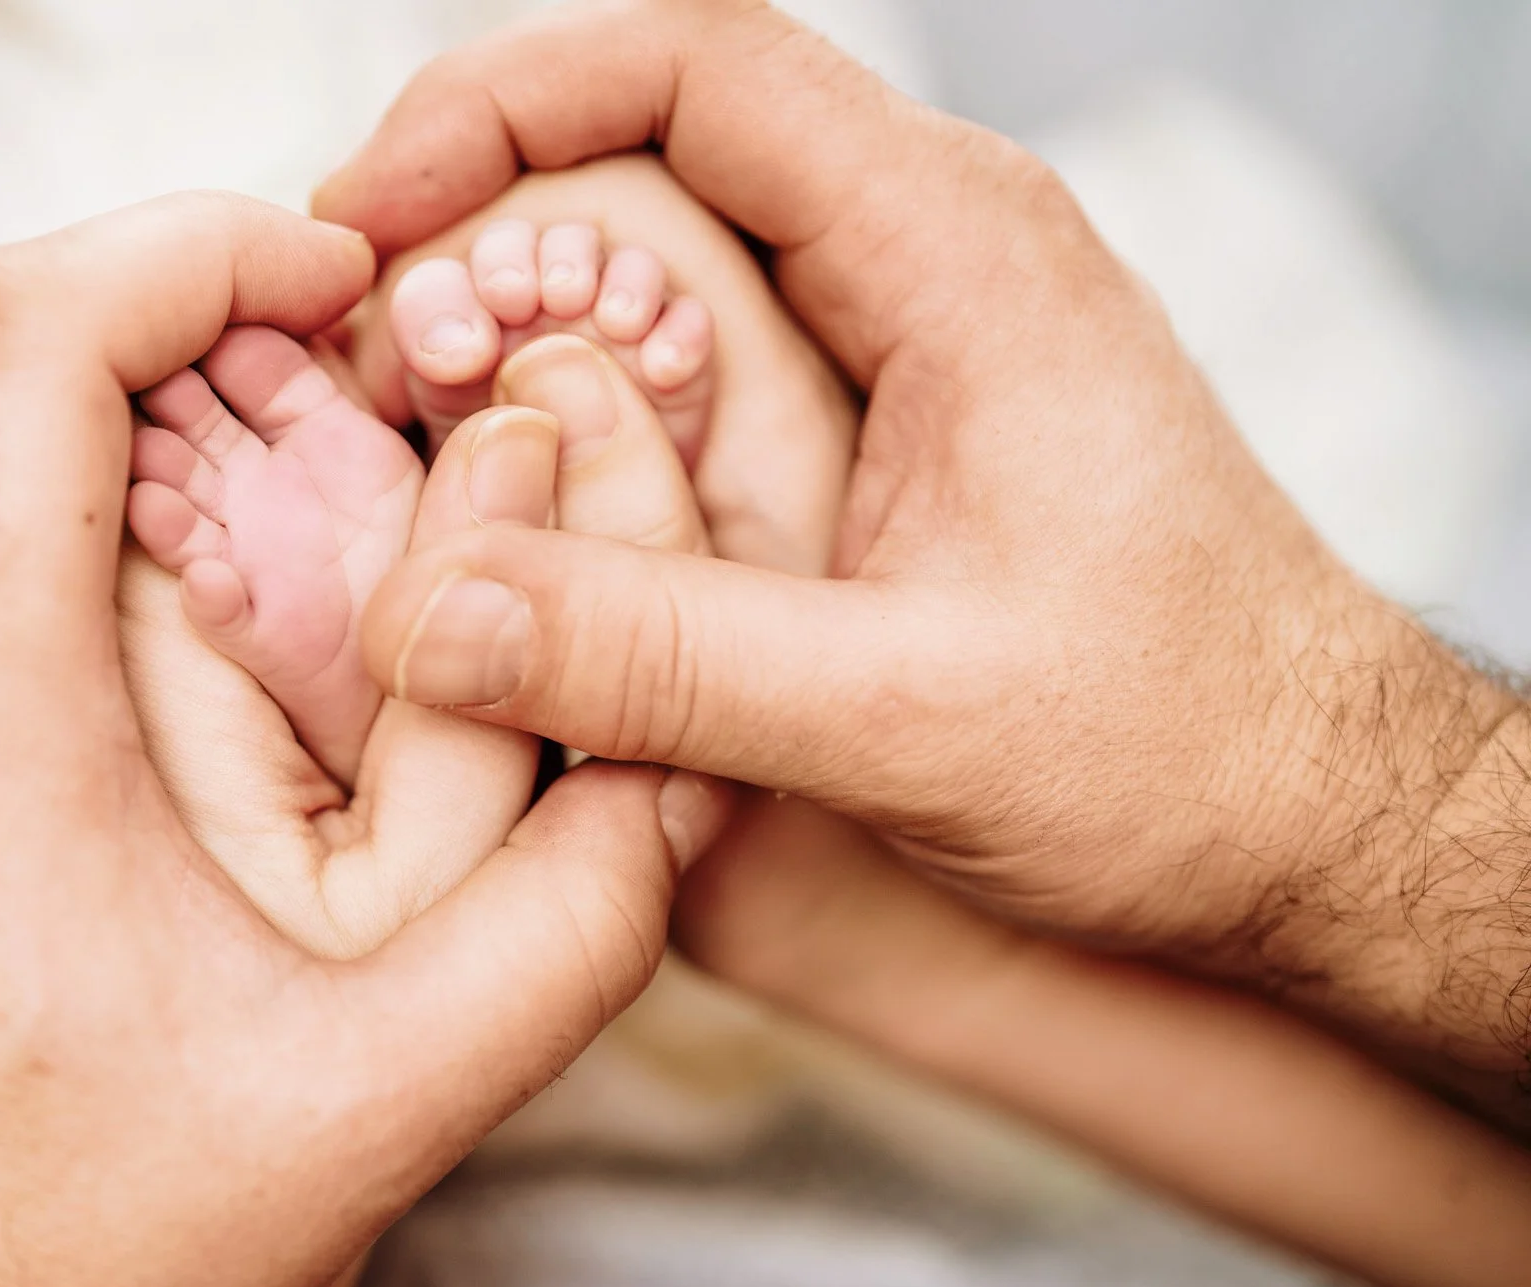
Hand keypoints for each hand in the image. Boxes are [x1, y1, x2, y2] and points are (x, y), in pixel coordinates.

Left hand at [0, 194, 724, 1286]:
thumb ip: (568, 929)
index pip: (18, 336)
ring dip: (76, 391)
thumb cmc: (58, 1269)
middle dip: (142, 294)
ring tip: (241, 443)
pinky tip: (139, 588)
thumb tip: (679, 770)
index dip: (186, 246)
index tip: (320, 264)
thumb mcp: (371, 1111)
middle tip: (304, 341)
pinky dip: (16, 489)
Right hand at [319, 0, 1530, 1075]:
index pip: (698, 71)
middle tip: (365, 368)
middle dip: (482, 233)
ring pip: (667, 269)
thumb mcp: (913, 716)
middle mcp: (928, 262)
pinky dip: (590, 417)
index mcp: (956, 257)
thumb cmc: (1182, 751)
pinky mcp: (885, 433)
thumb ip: (672, 661)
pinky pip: (701, 374)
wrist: (1311, 821)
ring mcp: (906, 344)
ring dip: (526, 336)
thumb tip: (428, 613)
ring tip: (414, 439)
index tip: (366, 208)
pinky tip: (529, 507)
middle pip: (655, 155)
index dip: (503, 104)